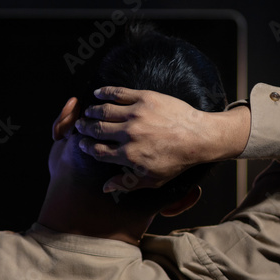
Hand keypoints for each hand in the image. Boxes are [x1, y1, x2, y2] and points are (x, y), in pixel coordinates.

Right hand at [75, 86, 247, 192]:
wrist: (199, 137)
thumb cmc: (176, 161)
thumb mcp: (152, 180)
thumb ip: (126, 183)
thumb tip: (105, 187)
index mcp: (128, 155)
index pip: (98, 150)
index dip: (87, 146)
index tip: (83, 143)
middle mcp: (129, 134)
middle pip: (97, 130)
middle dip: (85, 128)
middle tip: (80, 126)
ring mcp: (136, 114)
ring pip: (104, 110)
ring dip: (92, 111)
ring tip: (88, 112)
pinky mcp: (144, 98)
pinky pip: (118, 93)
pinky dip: (105, 92)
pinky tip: (98, 93)